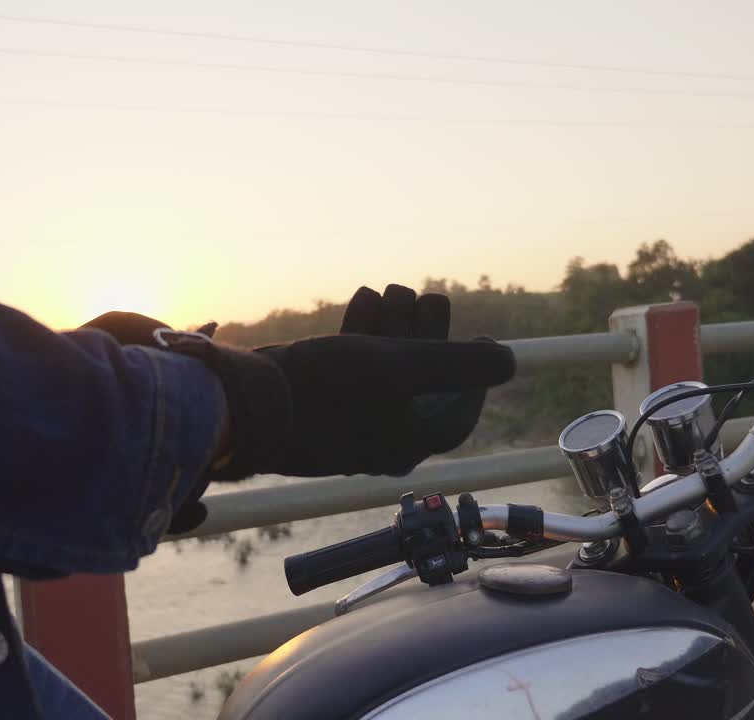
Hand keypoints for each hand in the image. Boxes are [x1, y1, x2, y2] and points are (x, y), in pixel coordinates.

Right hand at [206, 285, 514, 478]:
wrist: (243, 404)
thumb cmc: (325, 389)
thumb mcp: (400, 366)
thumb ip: (459, 364)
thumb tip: (509, 362)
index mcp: (409, 442)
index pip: (458, 414)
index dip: (476, 375)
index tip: (481, 338)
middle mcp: (382, 439)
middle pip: (423, 386)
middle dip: (427, 334)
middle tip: (424, 297)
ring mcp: (349, 423)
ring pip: (388, 371)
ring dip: (394, 326)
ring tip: (386, 291)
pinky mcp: (321, 405)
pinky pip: (356, 371)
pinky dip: (364, 335)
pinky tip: (362, 301)